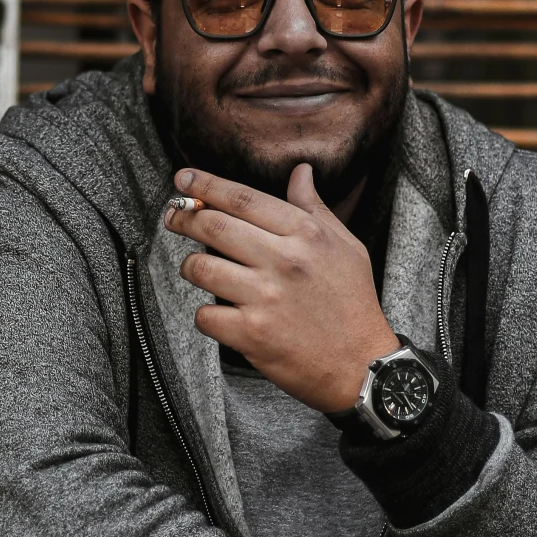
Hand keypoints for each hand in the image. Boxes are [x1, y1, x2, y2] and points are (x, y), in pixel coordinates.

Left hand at [163, 162, 397, 413]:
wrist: (362, 365)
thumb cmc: (354, 303)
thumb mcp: (346, 246)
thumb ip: (314, 208)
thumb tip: (300, 171)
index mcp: (305, 234)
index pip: (243, 198)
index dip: (206, 184)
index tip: (183, 179)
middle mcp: (283, 261)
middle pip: (213, 226)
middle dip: (184, 218)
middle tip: (173, 218)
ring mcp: (265, 298)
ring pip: (200, 268)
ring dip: (190, 266)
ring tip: (196, 268)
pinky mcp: (252, 334)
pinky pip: (205, 315)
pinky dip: (205, 314)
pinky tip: (218, 314)